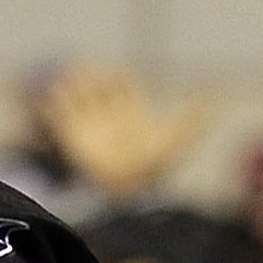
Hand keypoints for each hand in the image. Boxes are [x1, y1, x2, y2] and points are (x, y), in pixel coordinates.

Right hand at [40, 66, 203, 200]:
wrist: (126, 192)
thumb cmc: (153, 168)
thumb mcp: (176, 142)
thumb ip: (192, 121)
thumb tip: (213, 102)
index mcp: (131, 111)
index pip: (122, 84)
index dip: (117, 77)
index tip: (117, 76)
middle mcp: (109, 115)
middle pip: (98, 86)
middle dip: (91, 76)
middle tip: (86, 70)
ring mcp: (90, 126)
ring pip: (78, 97)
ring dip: (71, 86)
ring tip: (66, 79)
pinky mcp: (74, 137)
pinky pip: (59, 117)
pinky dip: (53, 107)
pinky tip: (49, 99)